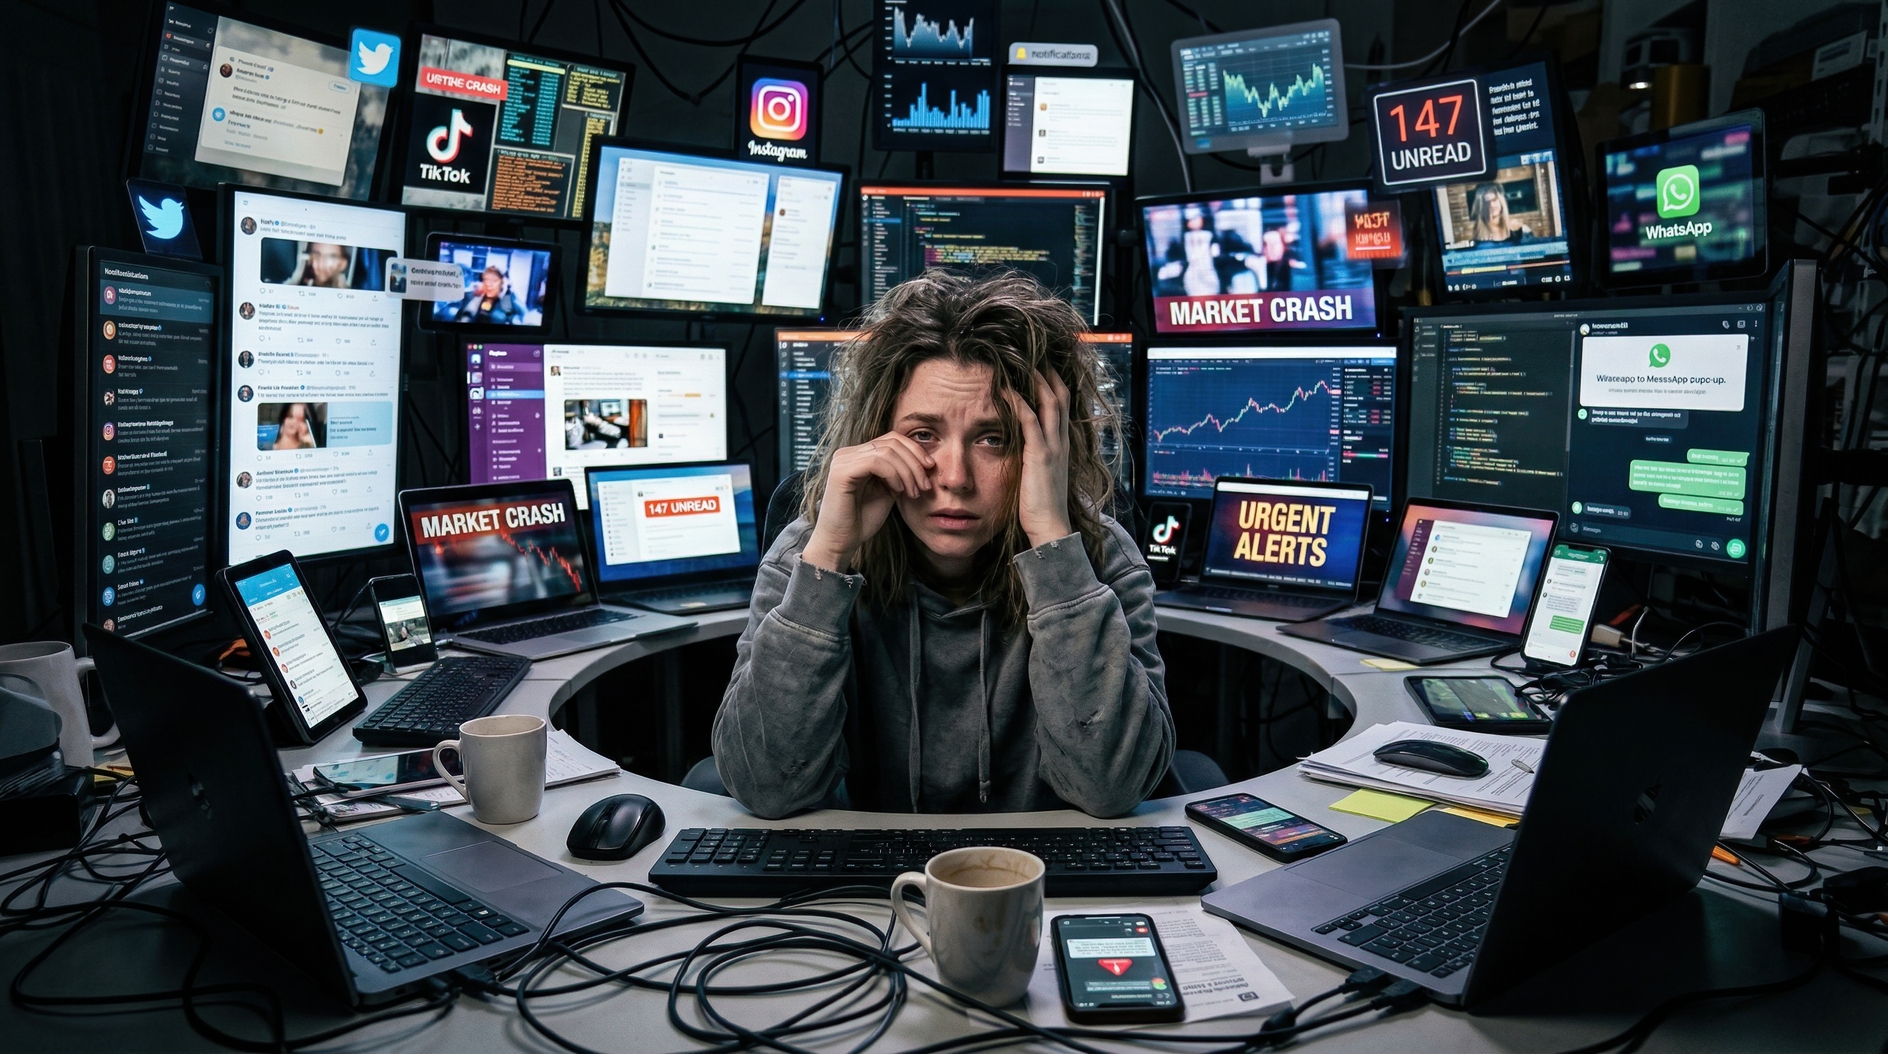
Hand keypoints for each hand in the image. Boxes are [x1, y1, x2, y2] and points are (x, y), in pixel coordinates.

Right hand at [803, 432, 934, 571]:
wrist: (842, 541)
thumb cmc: (863, 519)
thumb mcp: (888, 490)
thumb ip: (900, 472)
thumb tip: (924, 459)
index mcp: (858, 454)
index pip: (892, 439)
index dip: (915, 450)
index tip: (931, 468)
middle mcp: (848, 453)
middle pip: (891, 442)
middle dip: (915, 462)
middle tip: (925, 486)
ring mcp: (843, 460)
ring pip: (886, 451)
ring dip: (907, 472)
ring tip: (914, 493)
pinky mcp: (841, 472)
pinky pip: (875, 462)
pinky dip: (893, 474)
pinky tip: (898, 490)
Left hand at [1004, 371, 1072, 547]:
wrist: (1050, 526)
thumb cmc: (1041, 506)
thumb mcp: (1040, 476)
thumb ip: (1035, 459)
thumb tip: (1024, 451)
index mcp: (1061, 446)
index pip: (1062, 407)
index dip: (1054, 386)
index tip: (1043, 369)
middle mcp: (1060, 442)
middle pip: (1060, 397)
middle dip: (1049, 375)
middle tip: (1036, 357)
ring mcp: (1052, 447)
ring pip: (1049, 403)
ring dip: (1036, 381)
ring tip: (1022, 363)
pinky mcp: (1039, 455)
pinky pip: (1029, 421)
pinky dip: (1019, 403)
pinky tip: (1006, 391)